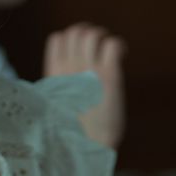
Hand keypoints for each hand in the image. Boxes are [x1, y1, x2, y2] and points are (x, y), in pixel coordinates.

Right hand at [43, 23, 125, 147]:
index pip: (57, 39)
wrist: (85, 144)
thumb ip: (60, 86)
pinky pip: (112, 44)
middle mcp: (69, 66)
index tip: (80, 51)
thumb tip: (65, 81)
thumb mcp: (56, 104)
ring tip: (108, 51)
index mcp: (54, 73)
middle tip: (97, 47)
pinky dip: (118, 45)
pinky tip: (121, 55)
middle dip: (87, 33)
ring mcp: (89, 68)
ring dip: (101, 37)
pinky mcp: (108, 74)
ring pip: (92, 34)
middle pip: (75, 32)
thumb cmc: (71, 131)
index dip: (69, 39)